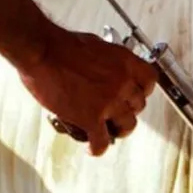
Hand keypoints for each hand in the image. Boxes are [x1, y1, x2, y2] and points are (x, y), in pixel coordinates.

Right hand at [19, 24, 157, 155]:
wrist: (42, 52)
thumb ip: (107, 60)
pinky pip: (101, 142)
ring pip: (127, 125)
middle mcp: (122, 82)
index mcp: (125, 62)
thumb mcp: (95, 44)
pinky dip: (97, 148)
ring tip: (111, 132)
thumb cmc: (61, 45)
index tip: (137, 94)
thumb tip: (106, 66)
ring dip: (120, 130)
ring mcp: (109, 102)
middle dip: (129, 109)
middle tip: (119, 112)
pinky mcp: (91, 118)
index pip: (149, 80)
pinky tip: (92, 148)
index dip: (143, 90)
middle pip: (139, 104)